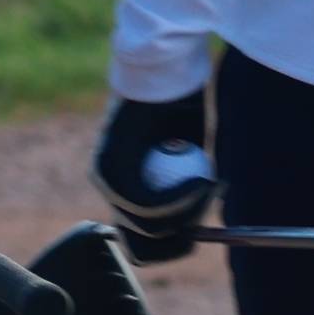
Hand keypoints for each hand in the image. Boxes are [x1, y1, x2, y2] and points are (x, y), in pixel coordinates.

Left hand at [92, 88, 217, 250]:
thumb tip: (196, 229)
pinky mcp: (112, 168)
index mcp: (125, 187)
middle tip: (207, 206)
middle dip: (180, 238)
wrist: (165, 66)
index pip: (142, 246)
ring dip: (184, 216)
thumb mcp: (188, 158)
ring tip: (207, 185)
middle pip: (142, 247)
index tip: (202, 229)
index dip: (174, 247)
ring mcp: (106, 179)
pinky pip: (146, 205)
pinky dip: (178, 201)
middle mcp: (108, 188)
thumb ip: (184, 193)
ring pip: (147, 227)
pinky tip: (200, 183)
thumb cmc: (181, 105)